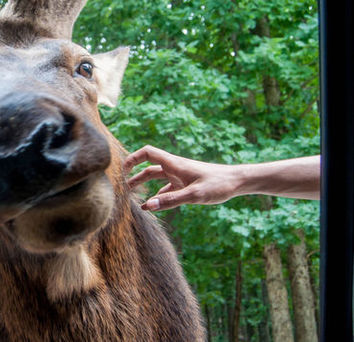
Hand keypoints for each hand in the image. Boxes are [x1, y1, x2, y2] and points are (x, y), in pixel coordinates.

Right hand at [124, 146, 239, 210]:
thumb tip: (148, 206)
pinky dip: (158, 196)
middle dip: (134, 176)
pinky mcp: (186, 184)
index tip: (123, 170)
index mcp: (174, 164)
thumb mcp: (195, 195)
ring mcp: (180, 176)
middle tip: (122, 187)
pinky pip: (167, 188)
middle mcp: (175, 167)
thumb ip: (171, 201)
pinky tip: (153, 206)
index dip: (133, 158)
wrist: (237, 182)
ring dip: (144, 186)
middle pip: (148, 167)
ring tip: (132, 198)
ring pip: (156, 178)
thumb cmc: (218, 184)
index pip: (147, 153)